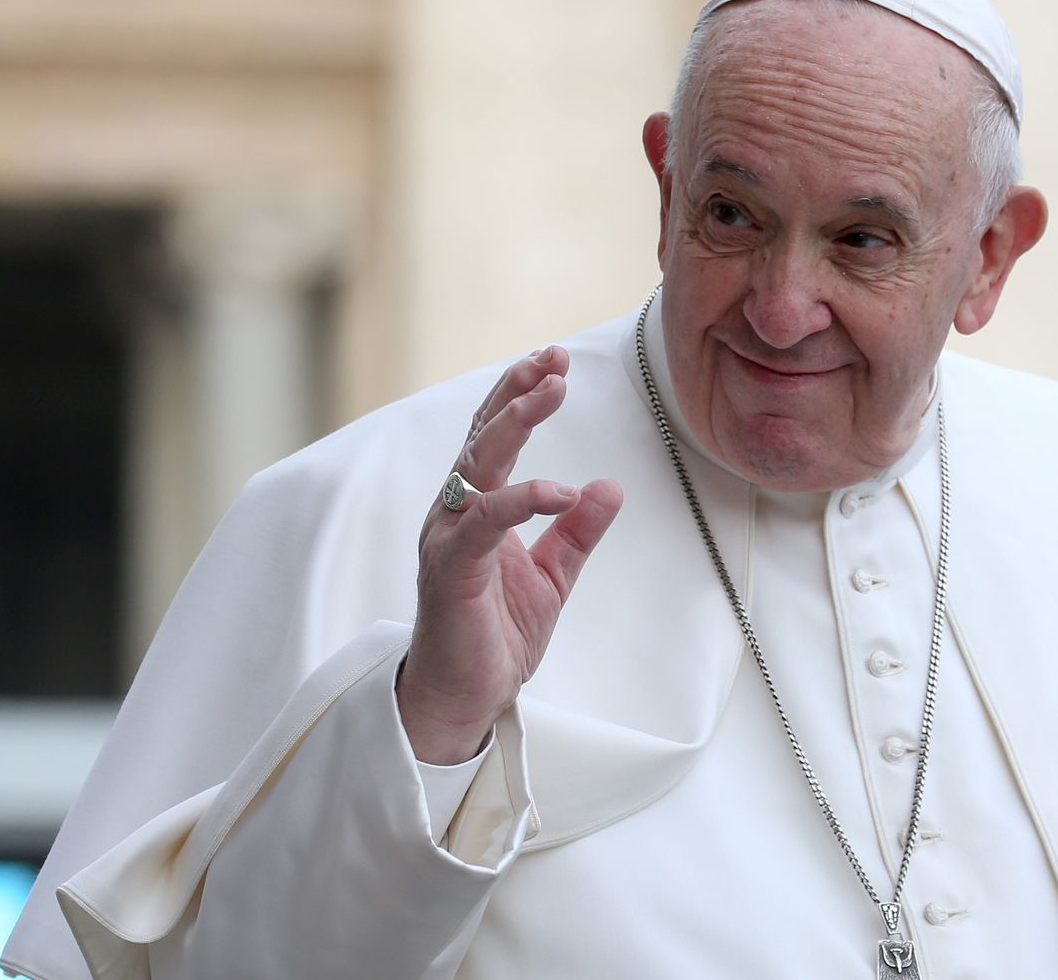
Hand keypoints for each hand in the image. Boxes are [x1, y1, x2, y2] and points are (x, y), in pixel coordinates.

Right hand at [399, 345, 623, 763]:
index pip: (495, 437)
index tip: (555, 362)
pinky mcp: (450, 570)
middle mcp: (456, 513)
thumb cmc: (497, 634)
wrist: (466, 697)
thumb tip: (609, 486)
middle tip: (554, 360)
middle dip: (517, 393)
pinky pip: (484, 523)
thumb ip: (577, 531)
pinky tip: (561, 491)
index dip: (521, 396)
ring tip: (551, 392)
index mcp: (477, 509)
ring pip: (478, 465)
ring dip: (514, 424)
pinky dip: (523, 500)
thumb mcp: (553, 575)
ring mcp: (448, 539)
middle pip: (483, 436)